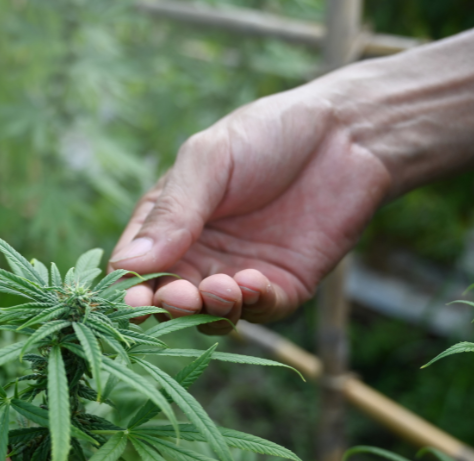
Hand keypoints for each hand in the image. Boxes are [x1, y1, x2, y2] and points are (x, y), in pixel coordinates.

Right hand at [109, 86, 389, 333]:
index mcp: (168, 224)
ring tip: (221, 288)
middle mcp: (198, 256)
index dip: (130, 288)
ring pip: (212, 314)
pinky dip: (251, 305)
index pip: (135, 268)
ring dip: (210, 311)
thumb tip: (127, 264)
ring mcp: (238, 274)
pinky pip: (259, 310)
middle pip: (169, 299)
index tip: (134, 299)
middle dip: (170, 305)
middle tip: (179, 296)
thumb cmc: (266, 134)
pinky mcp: (283, 287)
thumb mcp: (206, 161)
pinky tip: (251, 283)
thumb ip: (171, 212)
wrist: (347, 133)